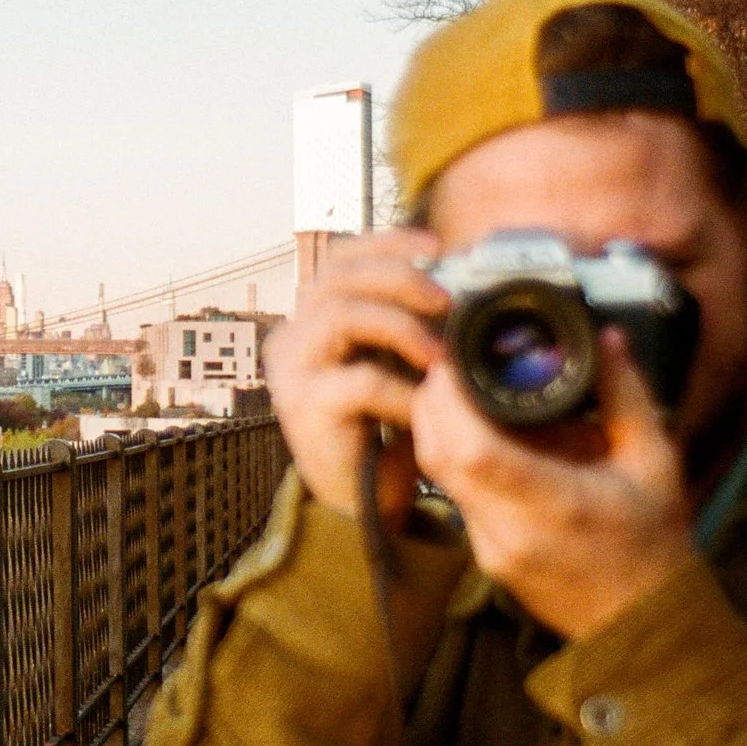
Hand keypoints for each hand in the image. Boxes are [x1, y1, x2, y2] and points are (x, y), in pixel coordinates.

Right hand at [265, 230, 447, 524]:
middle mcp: (291, 337)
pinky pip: (360, 380)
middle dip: (400, 279)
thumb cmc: (383, 426)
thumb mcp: (393, 361)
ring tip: (440, 355)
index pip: (339, 258)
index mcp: (310, 318)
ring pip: (341, 316)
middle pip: (337, 277)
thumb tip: (455, 279)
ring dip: (401, 327)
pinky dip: (403, 388)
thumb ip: (406, 321)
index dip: (386, 244)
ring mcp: (292, 372)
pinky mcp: (305, 408)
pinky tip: (425, 404)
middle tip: (447, 301)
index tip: (436, 248)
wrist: (363, 500)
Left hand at [408, 328, 696, 639]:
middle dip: (431, 404)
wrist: (643, 622)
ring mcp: (491, 549)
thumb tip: (605, 337)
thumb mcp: (654, 462)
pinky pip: (454, 495)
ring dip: (437, 429)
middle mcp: (511, 531)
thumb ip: (625, 395)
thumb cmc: (655, 541)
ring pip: (439, 477)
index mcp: (556, 504)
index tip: (451, 361)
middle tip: (445, 363)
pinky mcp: (484, 555)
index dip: (448, 401)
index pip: (473, 451)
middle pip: (439, 458)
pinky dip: (455, 458)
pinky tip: (477, 432)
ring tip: (458, 388)